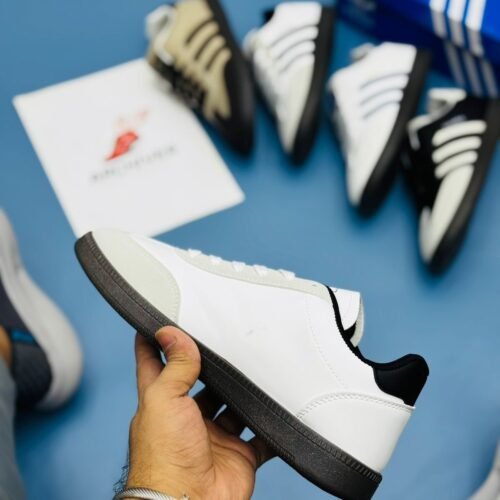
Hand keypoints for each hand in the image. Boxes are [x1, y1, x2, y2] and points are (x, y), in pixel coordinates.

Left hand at [126, 326, 274, 499]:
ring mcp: (214, 436)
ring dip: (245, 395)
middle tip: (228, 345)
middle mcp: (187, 418)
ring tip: (258, 371)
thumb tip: (170, 332)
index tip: (161, 321)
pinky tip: (277, 409)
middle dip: (214, 368)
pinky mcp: (238, 454)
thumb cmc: (164, 458)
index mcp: (163, 402)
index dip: (157, 343)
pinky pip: (260, 437)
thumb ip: (174, 366)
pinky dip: (270, 427)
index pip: (155, 364)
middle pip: (201, 384)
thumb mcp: (165, 399)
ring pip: (234, 407)